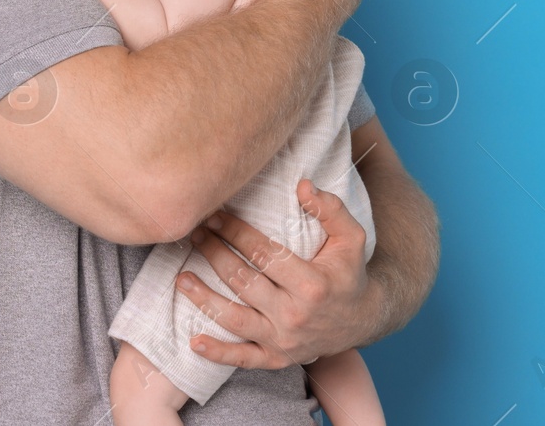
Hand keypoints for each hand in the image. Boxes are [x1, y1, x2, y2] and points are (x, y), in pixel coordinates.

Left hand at [175, 179, 379, 368]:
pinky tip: (194, 341)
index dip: (235, 232)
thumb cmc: (349, 272)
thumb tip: (303, 185)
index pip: (263, 253)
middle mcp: (295, 315)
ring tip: (182, 279)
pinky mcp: (277, 358)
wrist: (362, 320)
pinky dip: (218, 354)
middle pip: (243, 282)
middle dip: (215, 255)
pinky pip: (243, 359)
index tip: (214, 216)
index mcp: (311, 284)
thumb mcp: (351, 237)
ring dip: (205, 300)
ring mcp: (284, 340)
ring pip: (235, 320)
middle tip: (195, 235)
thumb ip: (330, 209)